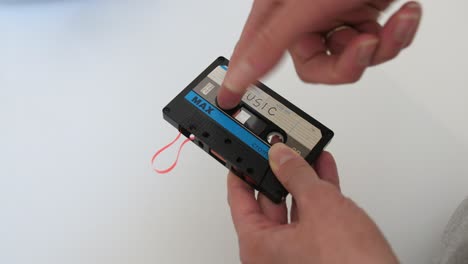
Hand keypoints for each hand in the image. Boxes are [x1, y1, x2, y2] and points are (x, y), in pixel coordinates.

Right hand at [217, 0, 422, 108]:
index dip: (241, 78)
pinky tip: (403, 13)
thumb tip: (240, 74)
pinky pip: (377, 44)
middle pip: (316, 67)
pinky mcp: (364, 11)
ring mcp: (336, 15)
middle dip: (349, 62)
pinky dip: (395, 34)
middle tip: (363, 44)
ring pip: (351, 58)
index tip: (227, 99)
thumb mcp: (306, 4)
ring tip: (392, 22)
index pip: (254, 52)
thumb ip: (272, 41)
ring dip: (381, 45)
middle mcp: (305, 14)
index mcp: (280, 9)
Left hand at [227, 143, 397, 262]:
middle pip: (269, 203)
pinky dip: (319, 193)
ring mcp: (296, 254)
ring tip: (308, 154)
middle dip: (280, 173)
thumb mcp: (319, 206)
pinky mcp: (319, 252)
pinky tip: (324, 172)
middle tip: (283, 150)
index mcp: (258, 247)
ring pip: (295, 208)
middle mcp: (272, 254)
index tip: (244, 155)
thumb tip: (281, 156)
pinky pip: (313, 216)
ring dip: (303, 179)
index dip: (241, 173)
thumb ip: (296, 175)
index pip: (239, 201)